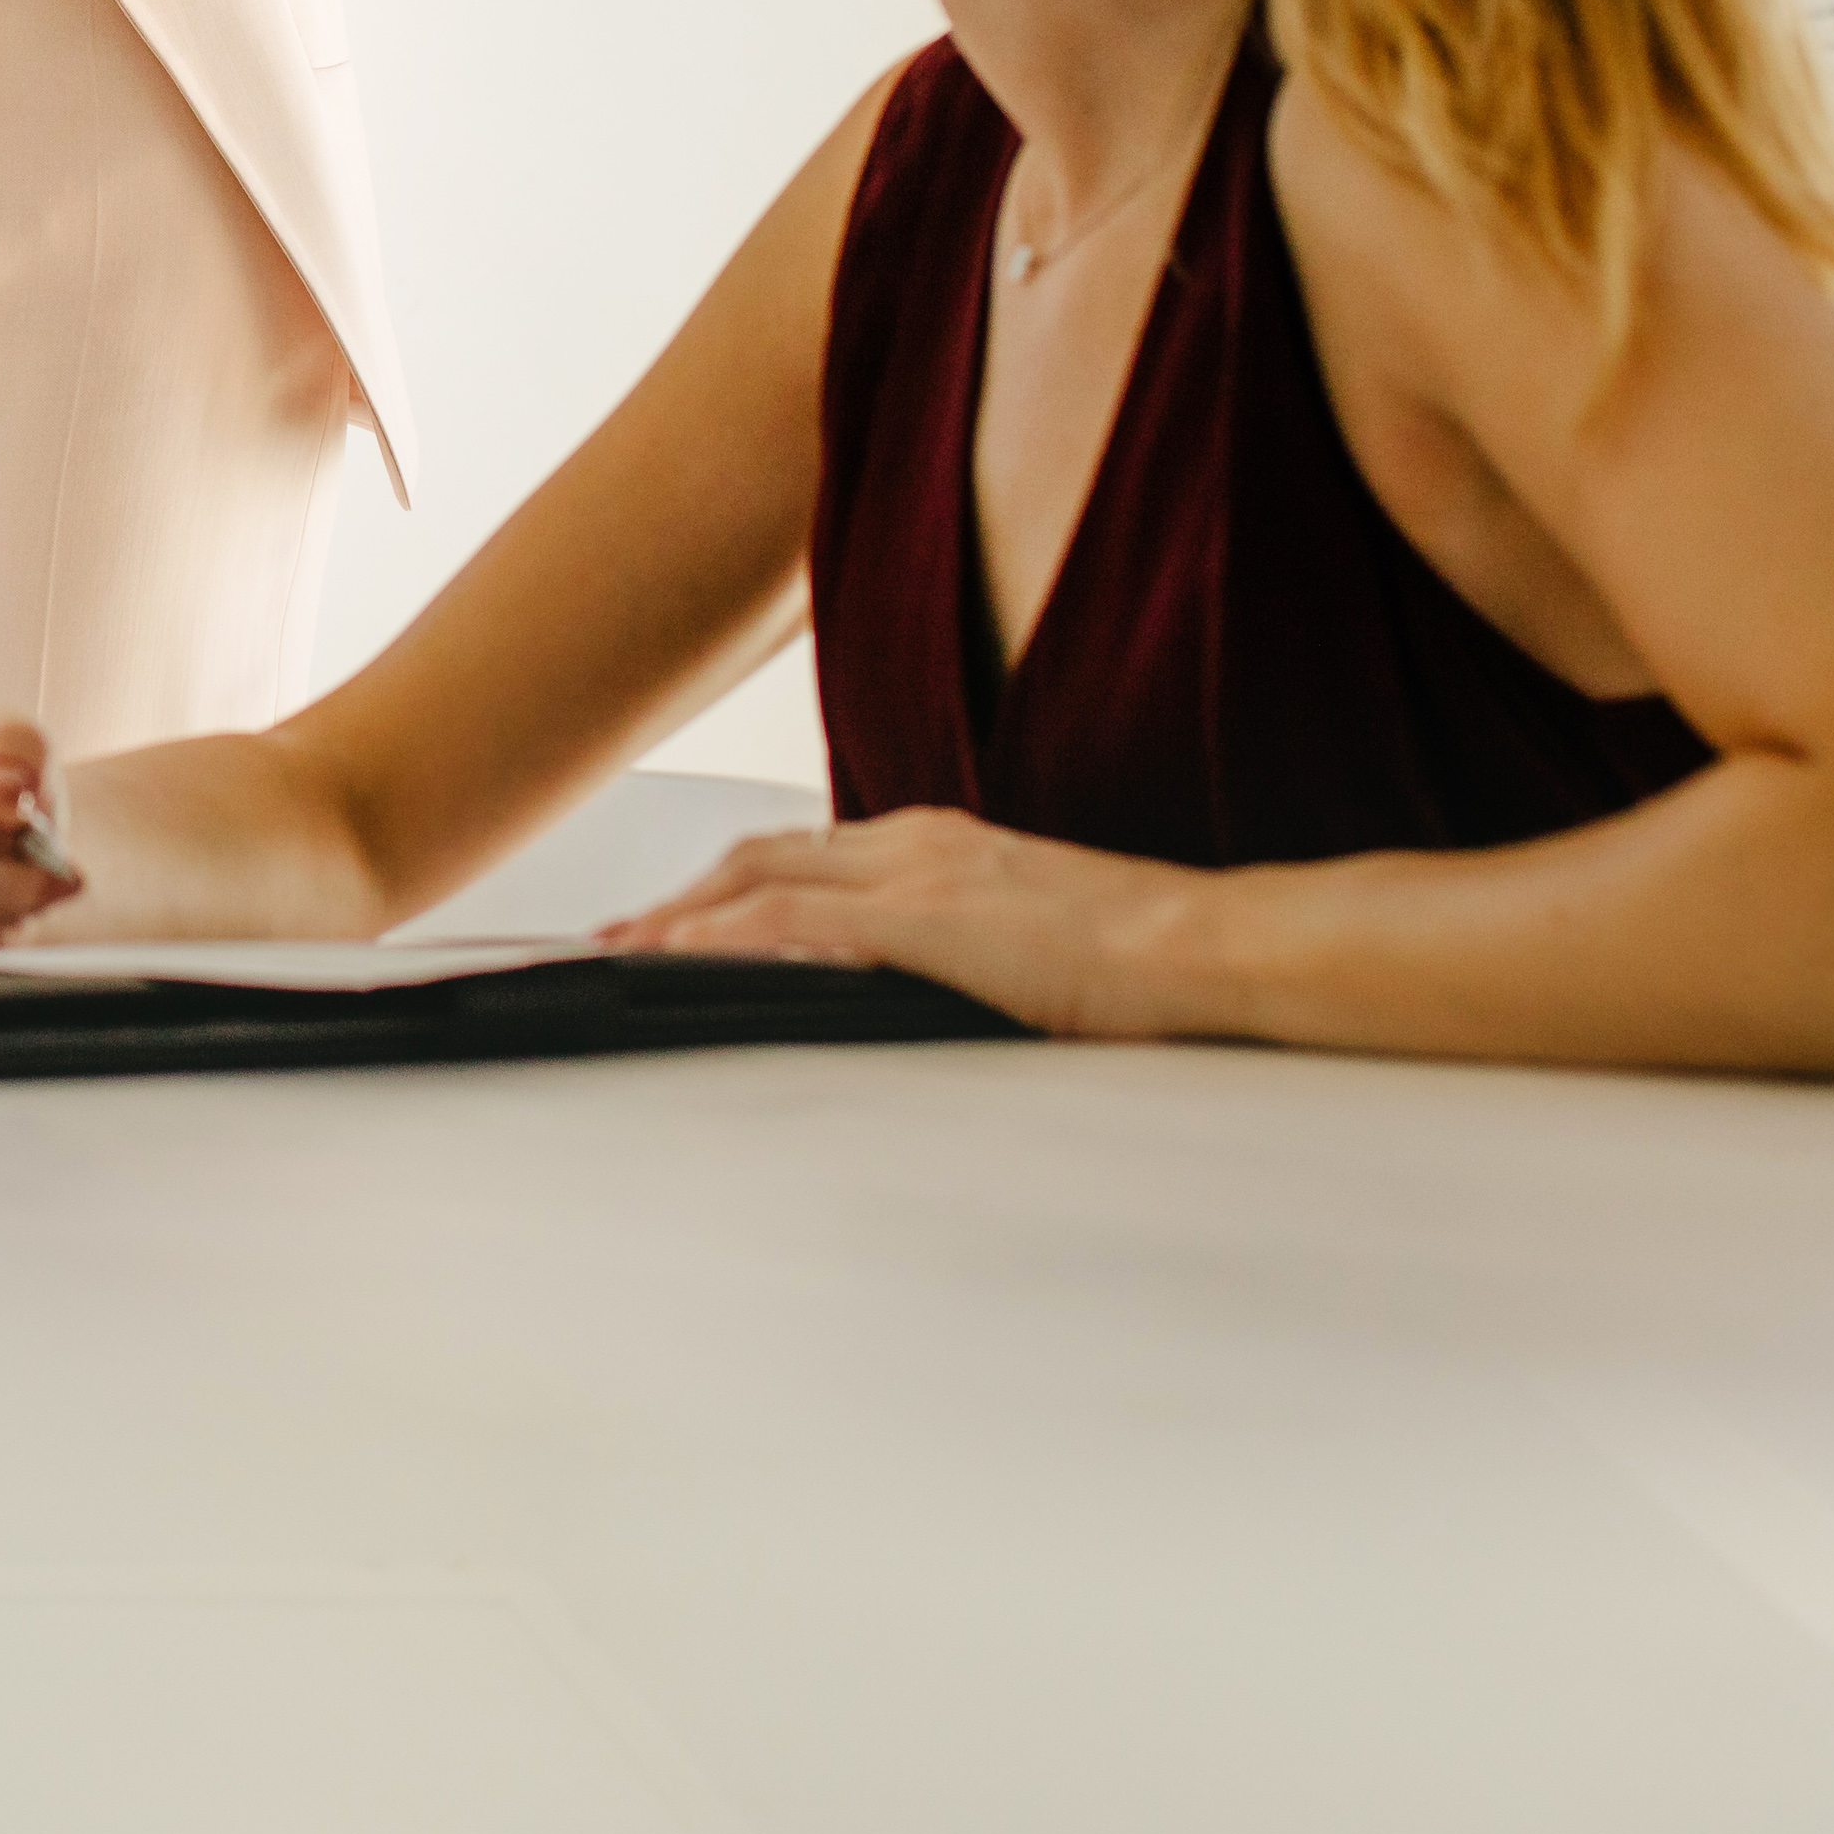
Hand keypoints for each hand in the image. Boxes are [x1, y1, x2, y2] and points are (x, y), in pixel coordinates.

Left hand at [597, 805, 1215, 1038]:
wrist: (1212, 945)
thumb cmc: (1146, 959)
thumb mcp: (1029, 944)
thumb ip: (963, 953)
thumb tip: (914, 994)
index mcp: (944, 843)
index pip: (806, 853)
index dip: (728, 884)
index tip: (675, 919)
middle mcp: (918, 840)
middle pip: (761, 854)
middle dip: (683, 896)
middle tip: (621, 941)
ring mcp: (919, 871)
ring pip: (758, 877)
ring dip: (681, 915)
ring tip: (622, 955)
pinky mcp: (926, 917)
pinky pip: (789, 920)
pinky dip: (718, 936)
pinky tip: (675, 962)